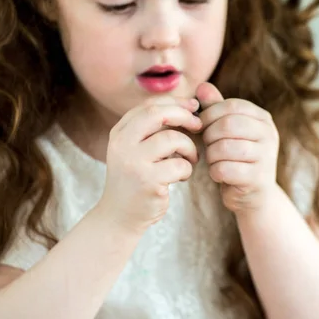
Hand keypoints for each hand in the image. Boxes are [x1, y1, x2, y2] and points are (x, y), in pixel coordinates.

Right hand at [97, 96, 201, 233]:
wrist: (119, 216)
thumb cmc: (136, 178)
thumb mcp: (135, 149)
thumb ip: (153, 129)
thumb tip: (189, 105)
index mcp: (120, 132)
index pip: (149, 105)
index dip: (175, 102)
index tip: (193, 107)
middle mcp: (123, 144)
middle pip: (158, 114)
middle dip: (184, 115)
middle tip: (198, 125)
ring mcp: (134, 163)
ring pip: (172, 139)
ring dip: (189, 147)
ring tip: (190, 158)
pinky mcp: (148, 182)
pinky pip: (179, 165)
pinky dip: (187, 169)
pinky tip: (181, 176)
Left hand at [196, 82, 279, 214]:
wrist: (252, 195)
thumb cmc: (236, 157)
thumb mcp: (227, 130)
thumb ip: (216, 108)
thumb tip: (201, 85)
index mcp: (262, 118)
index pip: (230, 106)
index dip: (209, 115)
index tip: (202, 126)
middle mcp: (269, 135)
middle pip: (227, 125)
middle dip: (209, 135)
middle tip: (208, 145)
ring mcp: (266, 157)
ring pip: (224, 148)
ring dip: (211, 155)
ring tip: (214, 159)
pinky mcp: (257, 179)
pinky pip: (224, 169)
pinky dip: (215, 172)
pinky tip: (219, 174)